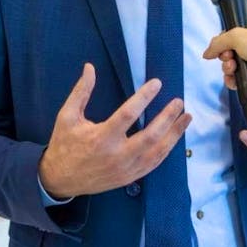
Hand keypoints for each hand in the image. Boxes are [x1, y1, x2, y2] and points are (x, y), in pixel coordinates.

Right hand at [38, 63, 191, 198]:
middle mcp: (117, 155)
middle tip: (179, 102)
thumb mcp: (67, 116)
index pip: (128, 114)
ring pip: (157, 151)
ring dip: (175, 133)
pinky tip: (175, 136)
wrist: (60, 180)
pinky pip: (154, 163)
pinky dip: (167, 149)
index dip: (144, 97)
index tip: (157, 83)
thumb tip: (90, 67)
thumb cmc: (64, 144)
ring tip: (187, 117)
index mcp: (100, 138)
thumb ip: (81, 92)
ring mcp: (126, 169)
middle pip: (150, 135)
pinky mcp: (130, 177)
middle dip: (168, 117)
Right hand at [203, 25, 246, 93]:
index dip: (223, 44)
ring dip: (228, 70)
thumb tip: (207, 53)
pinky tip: (235, 80)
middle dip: (225, 58)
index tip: (220, 48)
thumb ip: (218, 42)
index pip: (232, 38)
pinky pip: (237, 82)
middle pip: (230, 55)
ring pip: (232, 69)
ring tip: (232, 68)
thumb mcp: (236, 35)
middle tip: (228, 58)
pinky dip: (233, 82)